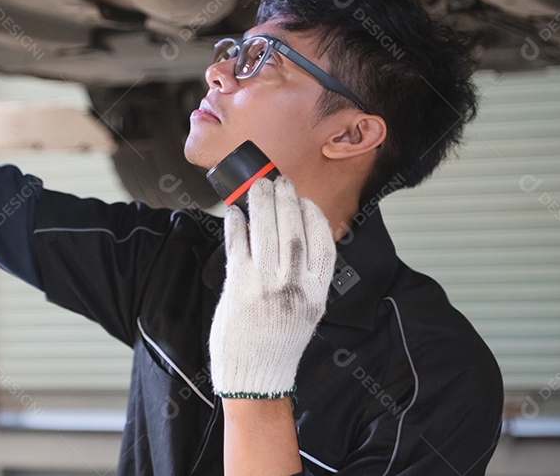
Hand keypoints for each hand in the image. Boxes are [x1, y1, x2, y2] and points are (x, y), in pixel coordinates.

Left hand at [209, 177, 335, 398]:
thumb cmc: (278, 345)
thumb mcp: (306, 313)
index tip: (305, 201)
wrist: (255, 378)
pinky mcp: (239, 287)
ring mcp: (266, 287)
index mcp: (316, 295)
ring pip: (267, 232)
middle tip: (280, 181)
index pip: (324, 245)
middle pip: (294, 231)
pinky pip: (239, 246)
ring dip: (261, 204)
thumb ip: (304, 280)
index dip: (315, 217)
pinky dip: (237, 226)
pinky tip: (235, 213)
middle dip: (286, 200)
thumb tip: (293, 241)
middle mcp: (294, 288)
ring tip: (258, 186)